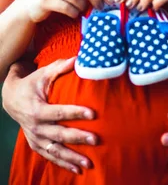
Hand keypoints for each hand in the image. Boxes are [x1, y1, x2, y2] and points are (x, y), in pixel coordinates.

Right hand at [2, 58, 97, 173]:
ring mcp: (36, 138)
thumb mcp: (43, 73)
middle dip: (78, 137)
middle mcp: (36, 127)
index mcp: (37, 110)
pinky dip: (63, 164)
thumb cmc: (32, 84)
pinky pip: (50, 157)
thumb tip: (78, 59)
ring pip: (55, 150)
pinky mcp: (37, 145)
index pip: (59, 112)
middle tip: (95, 139)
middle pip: (59, 134)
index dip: (75, 113)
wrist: (11, 99)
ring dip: (72, 157)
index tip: (93, 114)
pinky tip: (78, 170)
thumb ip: (60, 67)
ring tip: (89, 162)